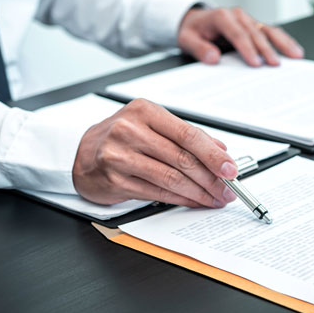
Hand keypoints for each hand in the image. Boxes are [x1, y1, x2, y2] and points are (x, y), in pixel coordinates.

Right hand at [73, 99, 238, 206]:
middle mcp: (130, 130)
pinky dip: (181, 199)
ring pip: (171, 178)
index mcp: (145, 112)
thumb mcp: (153, 125)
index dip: (213, 155)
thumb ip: (186, 135)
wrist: (82, 153)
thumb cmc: (122, 138)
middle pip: (182, 158)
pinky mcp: (115, 180)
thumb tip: (220, 150)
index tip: (230, 169)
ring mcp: (119, 156)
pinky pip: (157, 192)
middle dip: (211, 178)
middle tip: (228, 188)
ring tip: (215, 198)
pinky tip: (194, 201)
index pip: (188, 134)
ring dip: (199, 192)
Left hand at [177, 6, 303, 66]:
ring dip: (283, 43)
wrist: (196, 22)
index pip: (237, 33)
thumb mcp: (187, 40)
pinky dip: (284, 41)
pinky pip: (272, 32)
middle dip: (267, 49)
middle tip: (275, 64)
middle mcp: (238, 15)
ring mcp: (248, 20)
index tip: (255, 63)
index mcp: (221, 16)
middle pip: (256, 33)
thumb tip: (213, 57)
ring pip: (268, 30)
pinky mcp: (255, 26)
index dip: (247, 48)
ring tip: (296, 55)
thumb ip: (199, 49)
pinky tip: (295, 51)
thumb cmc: (193, 31)